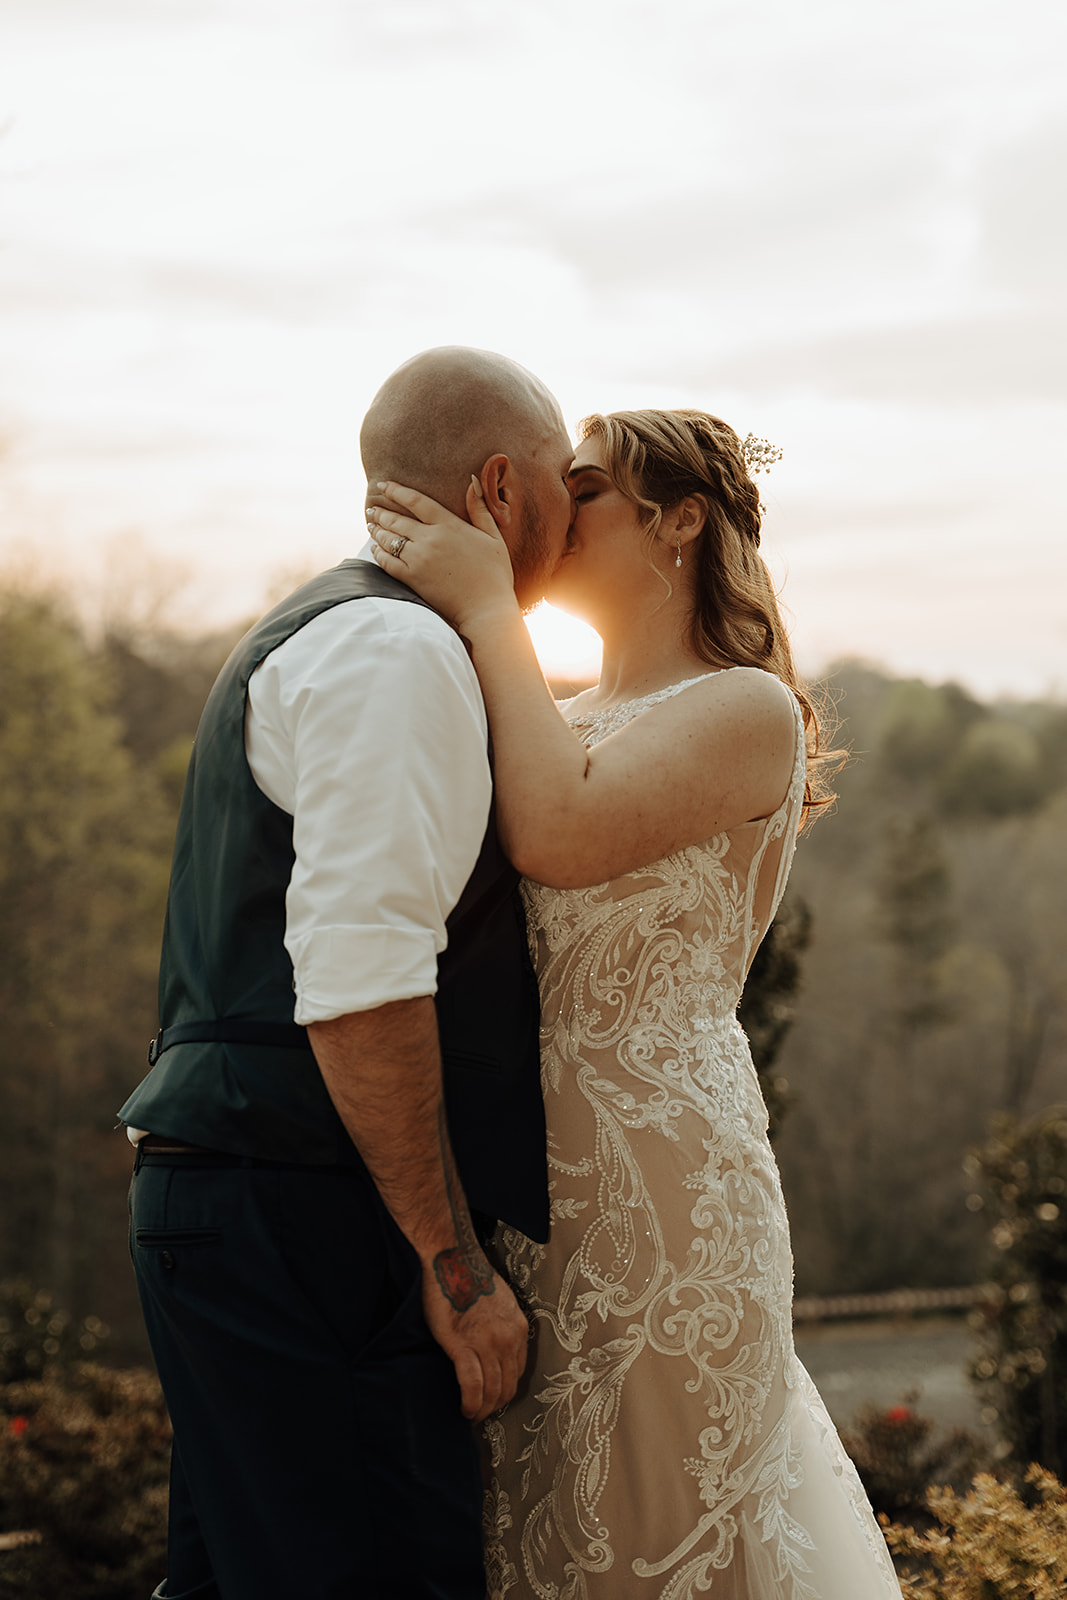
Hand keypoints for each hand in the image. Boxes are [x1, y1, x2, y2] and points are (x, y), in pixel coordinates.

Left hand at [367, 477, 519, 634]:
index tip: (383, 484)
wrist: (486, 609)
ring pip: (389, 539)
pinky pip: (387, 562)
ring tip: (371, 525)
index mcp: (449, 525)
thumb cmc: (495, 574)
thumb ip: (480, 509)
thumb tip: (473, 481)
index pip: (416, 501)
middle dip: (381, 512)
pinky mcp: (413, 579)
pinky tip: (375, 549)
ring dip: (377, 530)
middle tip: (372, 508)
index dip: (396, 491)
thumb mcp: (493, 537)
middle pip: (397, 519)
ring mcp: (419, 559)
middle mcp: (430, 539)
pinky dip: (378, 554)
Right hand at [420, 1248, 529, 1421]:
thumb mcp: (501, 1302)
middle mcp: (507, 1338)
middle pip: (507, 1386)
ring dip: (482, 1410)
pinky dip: (470, 1404)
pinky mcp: (462, 1346)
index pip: (518, 1371)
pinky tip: (465, 1410)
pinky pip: (472, 1385)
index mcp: (518, 1328)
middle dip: (496, 1406)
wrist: (453, 1259)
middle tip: (483, 1414)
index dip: (506, 1390)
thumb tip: (496, 1347)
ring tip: (472, 1416)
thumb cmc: (471, 1276)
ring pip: (491, 1390)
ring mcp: (486, 1343)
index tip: (494, 1397)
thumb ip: (503, 1326)